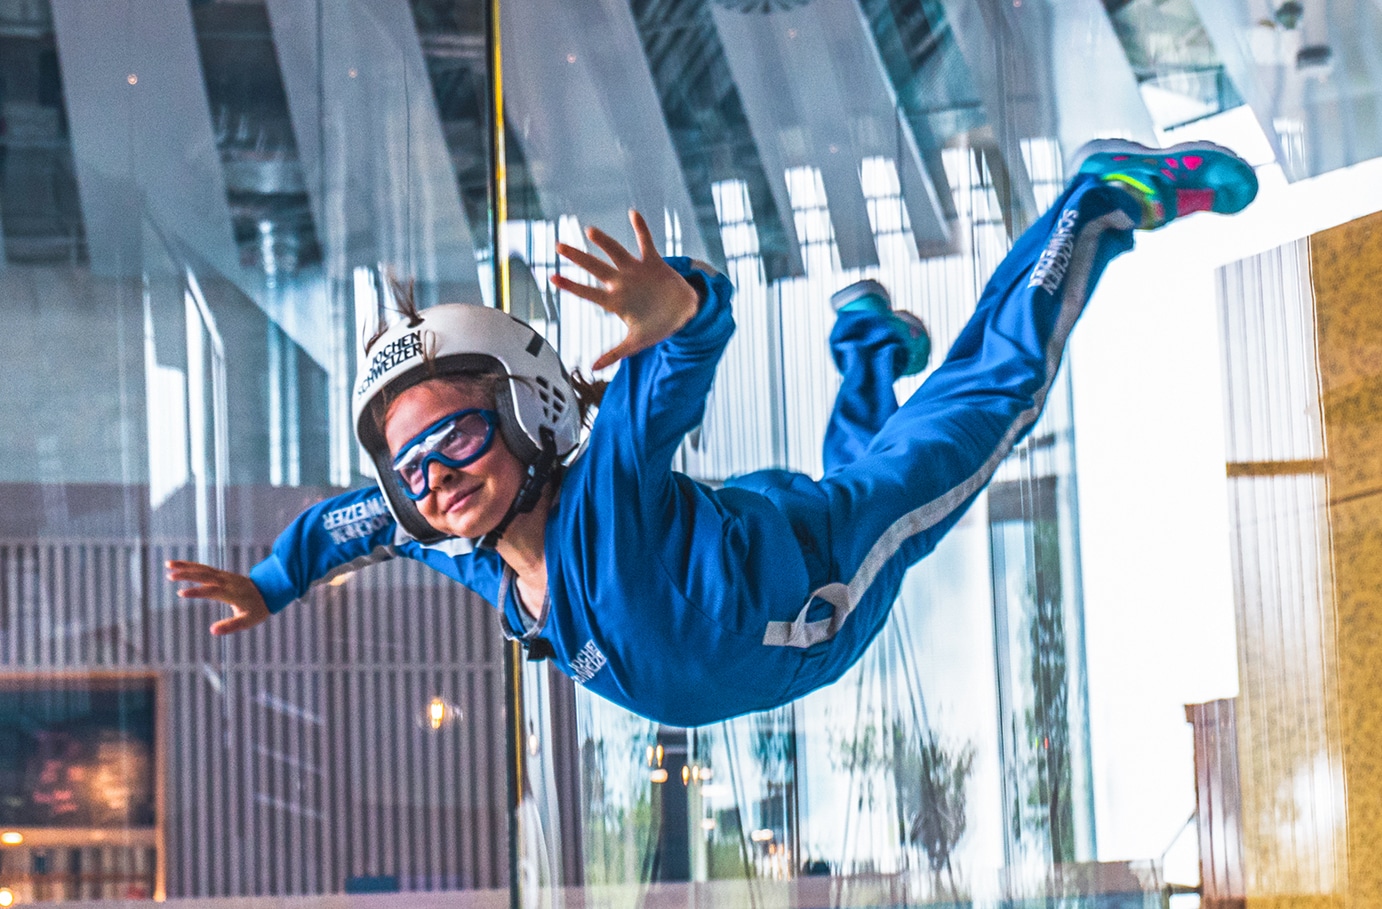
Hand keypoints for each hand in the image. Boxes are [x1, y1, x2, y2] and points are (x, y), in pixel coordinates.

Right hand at [166, 560, 270, 635]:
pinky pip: (205, 568)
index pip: (212, 591)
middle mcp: (227, 581)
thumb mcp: (248, 621)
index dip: (197, 592)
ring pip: (203, 569)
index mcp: (232, 593)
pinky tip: (179, 565)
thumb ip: (231, 625)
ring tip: (168, 565)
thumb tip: (212, 631)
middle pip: (205, 575)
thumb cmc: (257, 608)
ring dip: (186, 566)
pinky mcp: (221, 574)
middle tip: (169, 575)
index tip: (181, 593)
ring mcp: (224, 576)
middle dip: (187, 574)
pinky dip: (191, 565)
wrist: (269, 591)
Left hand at [550, 209, 700, 370]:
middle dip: (578, 258)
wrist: (683, 314)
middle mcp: (622, 283)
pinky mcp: (653, 263)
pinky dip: (641, 229)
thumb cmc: (657, 327)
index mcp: (615, 302)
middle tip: (558, 246)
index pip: (588, 293)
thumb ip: (615, 353)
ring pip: (616, 252)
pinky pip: (646, 243)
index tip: (553, 278)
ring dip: (604, 242)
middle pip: (595, 268)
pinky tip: (632, 214)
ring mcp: (636, 271)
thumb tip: (593, 368)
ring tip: (589, 231)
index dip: (572, 286)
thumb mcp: (635, 343)